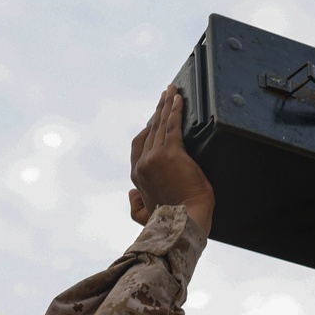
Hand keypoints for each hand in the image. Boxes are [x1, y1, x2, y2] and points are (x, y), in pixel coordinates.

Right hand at [129, 85, 214, 236]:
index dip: (147, 131)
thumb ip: (135, 207)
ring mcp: (156, 157)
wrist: (184, 224)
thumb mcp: (145, 218)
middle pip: (150, 131)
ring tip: (171, 91)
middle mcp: (143, 163)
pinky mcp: (172, 153)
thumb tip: (131, 194)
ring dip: (165, 105)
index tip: (153, 121)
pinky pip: (173, 125)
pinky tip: (177, 99)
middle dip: (157, 112)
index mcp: (138, 176)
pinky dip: (174, 110)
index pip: (139, 146)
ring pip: (161, 125)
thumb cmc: (170, 223)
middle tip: (163, 97)